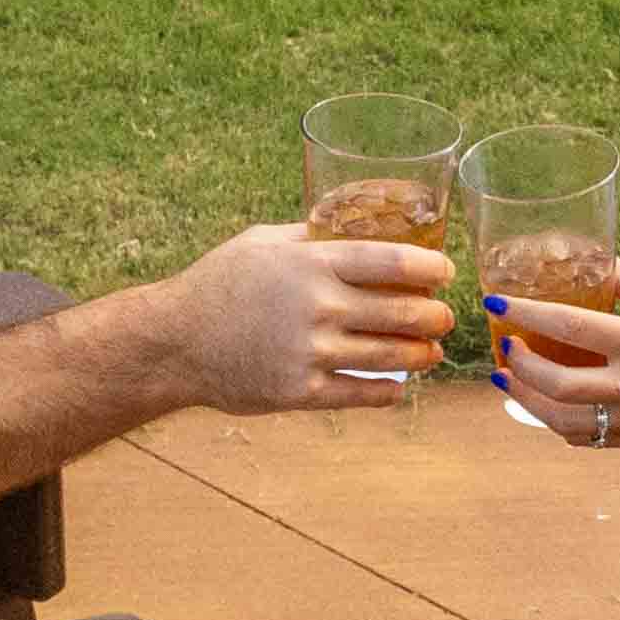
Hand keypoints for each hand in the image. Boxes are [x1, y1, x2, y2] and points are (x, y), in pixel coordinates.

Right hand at [170, 223, 458, 413]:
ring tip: (431, 353)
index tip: (445, 272)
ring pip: (389, 357)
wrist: (175, 341)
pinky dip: (386, 393)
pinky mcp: (299, 391)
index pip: (391, 262)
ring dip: (421, 355)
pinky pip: (358, 394)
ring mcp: (310, 352)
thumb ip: (310, 237)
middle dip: (435, 316)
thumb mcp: (262, 242)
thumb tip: (352, 225)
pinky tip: (398, 388)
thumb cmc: (218, 284)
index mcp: (311, 264)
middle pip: (402, 312)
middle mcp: (317, 306)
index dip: (429, 267)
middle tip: (444, 317)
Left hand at [478, 258, 619, 448]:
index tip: (497, 303)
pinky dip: (554, 421)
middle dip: (521, 365)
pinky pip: (583, 437)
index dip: (526, 314)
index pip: (570, 328)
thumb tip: (582, 257)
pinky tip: (541, 403)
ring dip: (527, 400)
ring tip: (509, 377)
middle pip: (558, 385)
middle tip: (505, 345)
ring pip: (563, 421)